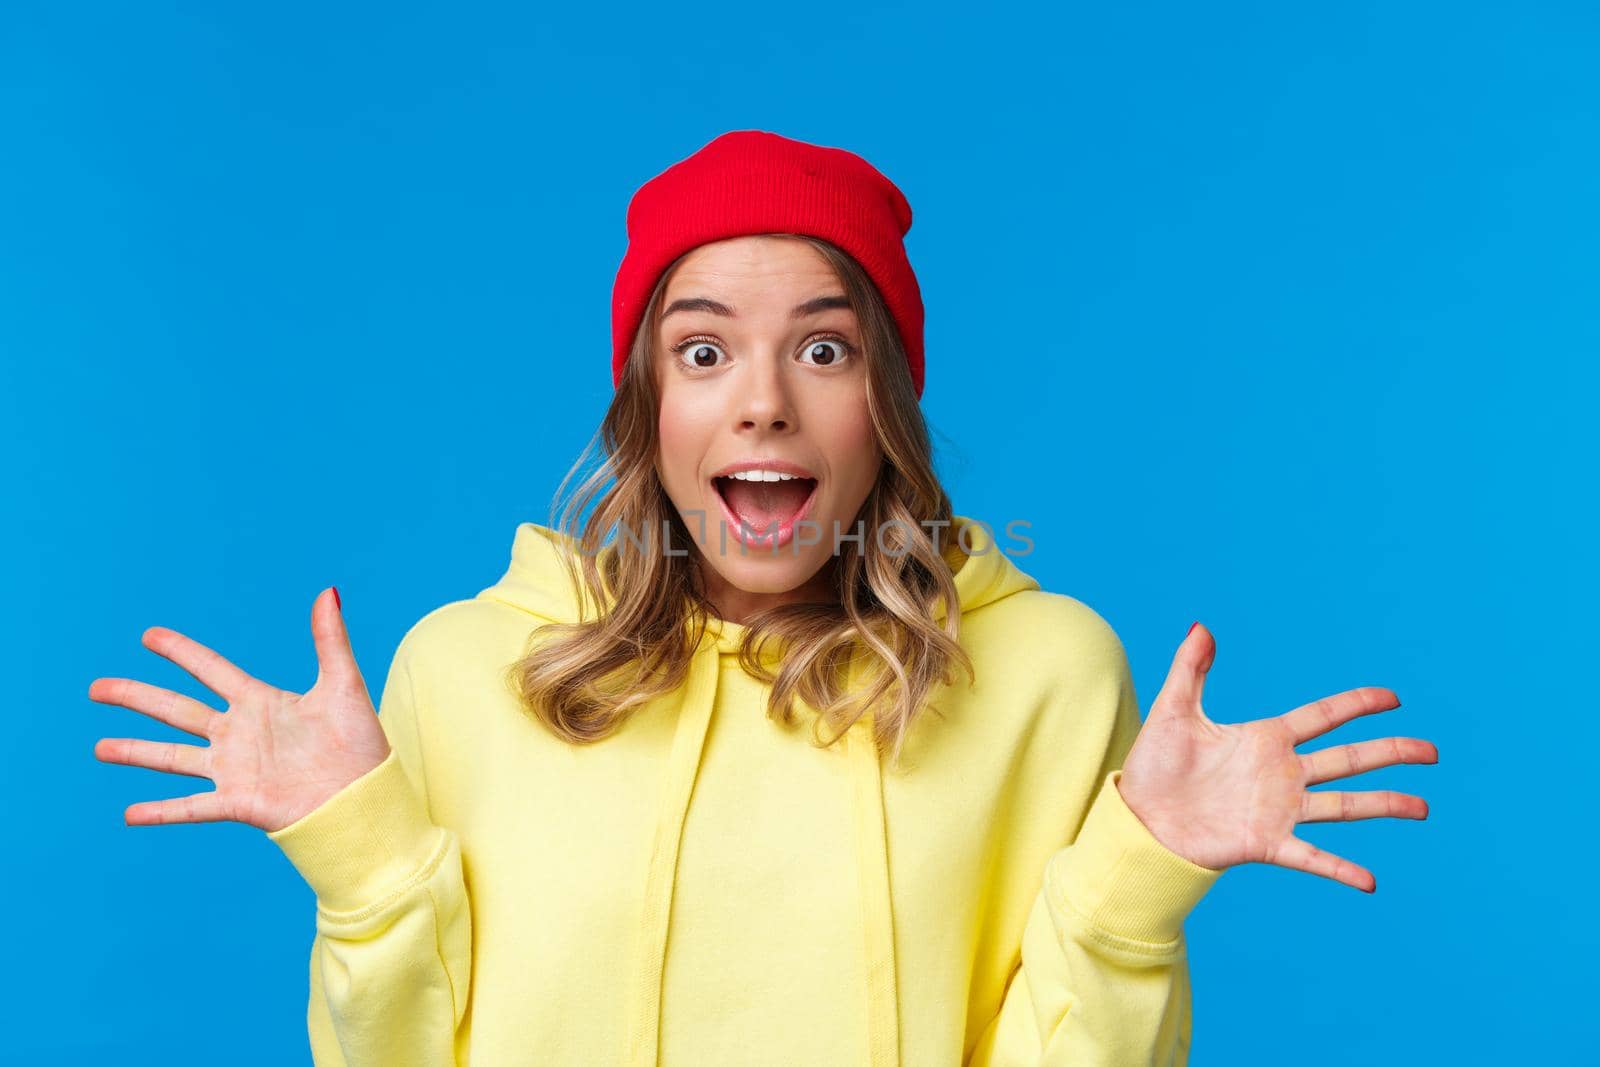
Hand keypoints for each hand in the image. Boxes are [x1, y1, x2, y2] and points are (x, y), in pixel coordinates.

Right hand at [89, 587, 390, 832]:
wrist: (368, 797)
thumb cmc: (360, 744)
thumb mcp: (344, 685)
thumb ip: (330, 640)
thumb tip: (329, 591)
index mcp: (260, 703)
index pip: (210, 670)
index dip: (180, 652)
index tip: (148, 635)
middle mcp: (240, 734)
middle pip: (177, 709)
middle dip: (136, 697)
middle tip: (96, 687)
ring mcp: (236, 769)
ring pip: (174, 757)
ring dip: (136, 752)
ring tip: (99, 747)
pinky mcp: (240, 802)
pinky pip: (192, 807)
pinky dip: (160, 810)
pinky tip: (128, 814)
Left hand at [1115, 622, 1437, 891]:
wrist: (1138, 818)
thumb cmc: (1154, 766)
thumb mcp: (1174, 710)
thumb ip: (1190, 668)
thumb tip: (1201, 625)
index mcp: (1266, 738)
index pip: (1323, 716)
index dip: (1357, 705)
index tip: (1394, 698)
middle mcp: (1281, 774)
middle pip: (1348, 759)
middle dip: (1390, 752)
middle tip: (1432, 751)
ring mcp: (1278, 810)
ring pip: (1343, 804)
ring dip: (1384, 804)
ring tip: (1424, 808)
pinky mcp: (1266, 844)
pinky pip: (1311, 856)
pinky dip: (1338, 868)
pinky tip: (1369, 880)